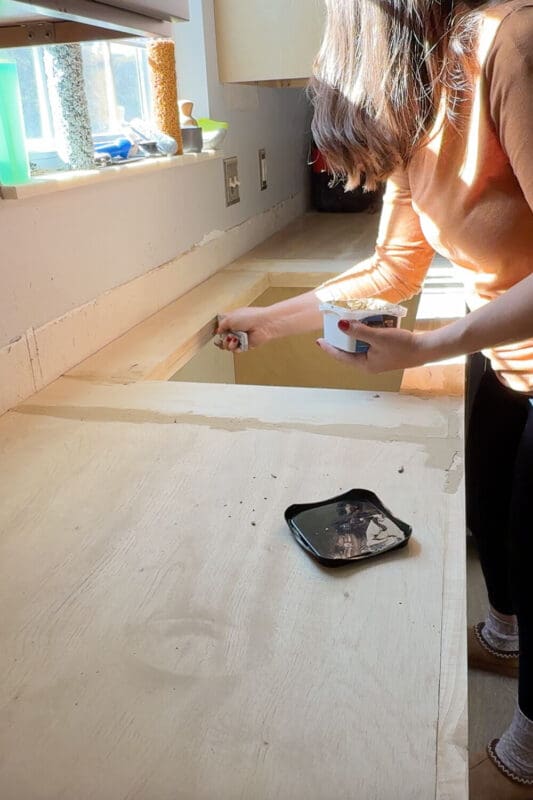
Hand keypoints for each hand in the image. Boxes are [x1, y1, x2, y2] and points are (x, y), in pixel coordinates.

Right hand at [216, 306, 277, 350]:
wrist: (263, 325)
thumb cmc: (249, 317)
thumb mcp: (229, 318)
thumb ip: (221, 325)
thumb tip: (218, 330)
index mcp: (232, 320)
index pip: (222, 327)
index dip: (219, 331)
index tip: (216, 333)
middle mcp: (236, 329)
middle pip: (223, 338)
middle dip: (222, 339)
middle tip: (226, 337)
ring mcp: (241, 338)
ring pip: (228, 346)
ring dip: (228, 344)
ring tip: (233, 339)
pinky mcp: (246, 345)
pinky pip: (236, 350)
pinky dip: (235, 347)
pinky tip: (237, 342)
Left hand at [316, 320, 430, 372]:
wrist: (425, 349)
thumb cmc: (402, 345)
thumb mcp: (378, 337)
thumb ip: (359, 331)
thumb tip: (341, 325)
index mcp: (364, 365)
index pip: (341, 357)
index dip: (329, 348)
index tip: (318, 341)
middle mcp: (369, 364)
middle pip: (349, 351)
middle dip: (342, 339)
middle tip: (333, 327)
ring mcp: (377, 359)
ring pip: (359, 346)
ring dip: (354, 335)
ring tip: (348, 323)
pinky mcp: (384, 352)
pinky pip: (369, 342)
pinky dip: (366, 334)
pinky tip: (366, 323)